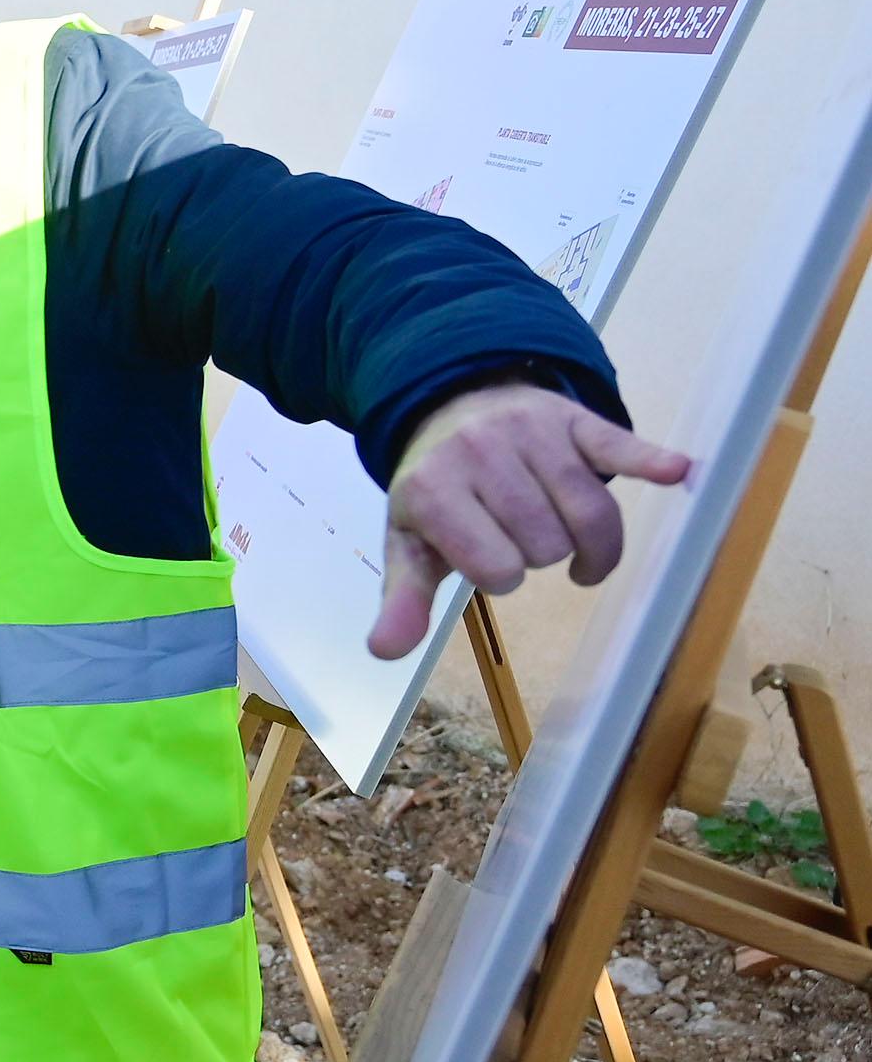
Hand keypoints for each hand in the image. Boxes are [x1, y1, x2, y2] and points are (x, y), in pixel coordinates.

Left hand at [370, 382, 690, 658]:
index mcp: (432, 489)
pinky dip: (649, 461)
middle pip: (549, 544)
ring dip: (589, 540)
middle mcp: (479, 453)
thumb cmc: (437, 492)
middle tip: (518, 534)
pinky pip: (618, 445)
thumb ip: (402, 599)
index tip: (488, 556)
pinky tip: (679, 470)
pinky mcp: (573, 419)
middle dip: (540, 553)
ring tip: (567, 537)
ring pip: (590, 514)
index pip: (499, 570)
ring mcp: (529, 432)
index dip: (501, 574)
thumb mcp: (409, 544)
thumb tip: (383, 652)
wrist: (451, 409)